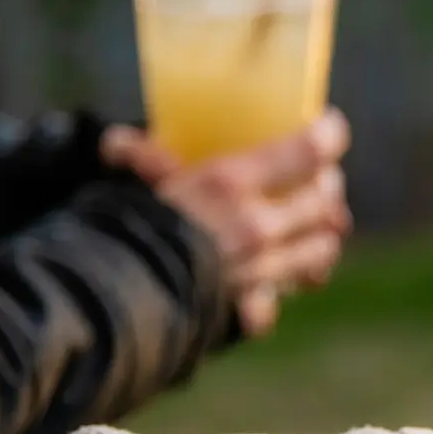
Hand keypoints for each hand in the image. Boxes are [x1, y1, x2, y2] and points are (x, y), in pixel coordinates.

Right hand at [101, 108, 351, 334]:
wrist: (102, 302)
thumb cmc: (115, 230)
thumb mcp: (137, 183)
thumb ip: (146, 162)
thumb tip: (120, 143)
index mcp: (230, 182)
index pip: (312, 150)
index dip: (330, 135)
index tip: (330, 127)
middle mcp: (256, 226)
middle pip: (326, 200)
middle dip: (327, 187)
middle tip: (318, 177)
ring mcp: (259, 270)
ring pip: (322, 247)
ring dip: (321, 234)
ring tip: (310, 225)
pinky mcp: (249, 306)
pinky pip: (287, 293)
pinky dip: (287, 285)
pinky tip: (281, 276)